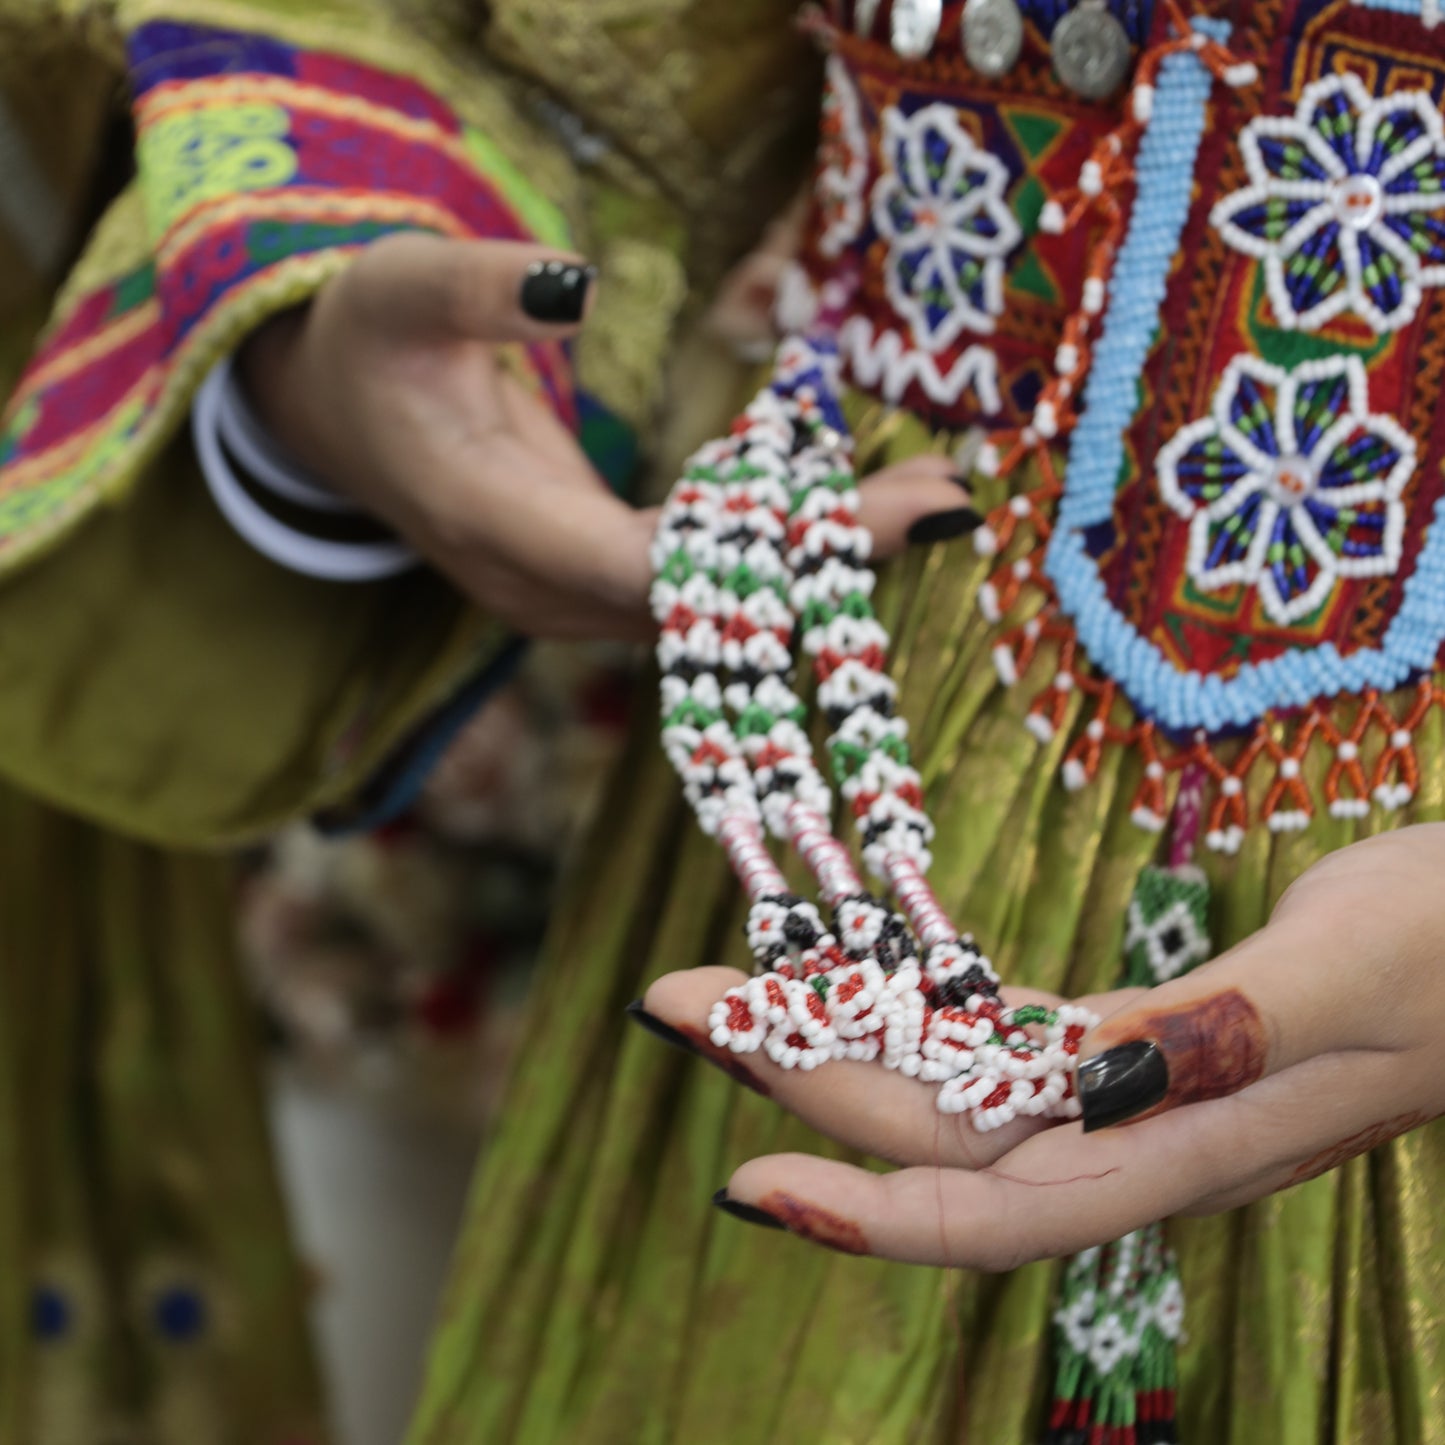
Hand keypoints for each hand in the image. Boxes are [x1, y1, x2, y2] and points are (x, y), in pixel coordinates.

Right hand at [240, 233, 977, 639]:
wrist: (339, 414)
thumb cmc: (369, 341)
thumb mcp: (402, 287)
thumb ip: (480, 288)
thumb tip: (575, 283)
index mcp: (489, 521)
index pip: (633, 568)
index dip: (751, 555)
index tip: (865, 521)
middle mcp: (536, 588)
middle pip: (698, 598)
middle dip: (823, 554)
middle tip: (946, 499)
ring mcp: (565, 598)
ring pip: (708, 605)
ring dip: (815, 558)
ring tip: (930, 497)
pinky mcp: (592, 583)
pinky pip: (697, 584)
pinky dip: (773, 550)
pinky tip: (849, 508)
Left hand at [636, 825, 1444, 1265]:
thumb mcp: (1354, 971)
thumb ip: (1215, 1037)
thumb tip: (1074, 1094)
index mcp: (1185, 1144)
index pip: (994, 1206)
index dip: (864, 1206)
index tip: (736, 1174)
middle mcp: (1141, 1134)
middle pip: (939, 1136)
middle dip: (798, 1076)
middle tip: (676, 1001)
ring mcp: (1138, 1091)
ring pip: (958, 1089)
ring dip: (842, 1042)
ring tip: (734, 991)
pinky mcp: (1145, 1041)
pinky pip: (1004, 1039)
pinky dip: (924, 1013)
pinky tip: (864, 982)